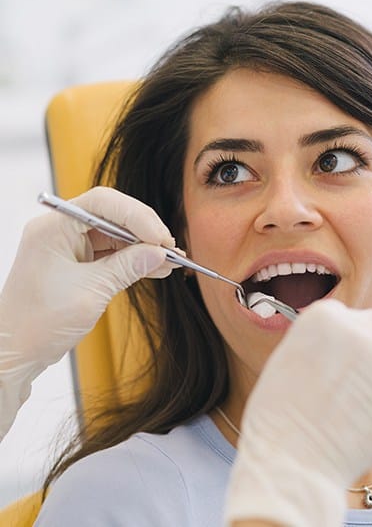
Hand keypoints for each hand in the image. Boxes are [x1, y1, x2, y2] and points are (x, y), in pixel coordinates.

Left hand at [0, 186, 176, 437]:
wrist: (15, 352)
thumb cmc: (38, 323)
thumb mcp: (90, 293)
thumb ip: (127, 267)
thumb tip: (159, 253)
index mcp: (54, 228)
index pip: (103, 203)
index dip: (137, 216)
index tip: (160, 238)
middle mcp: (61, 230)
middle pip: (112, 215)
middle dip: (144, 231)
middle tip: (170, 250)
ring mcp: (69, 246)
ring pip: (116, 235)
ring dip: (144, 247)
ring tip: (170, 261)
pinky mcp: (78, 262)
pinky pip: (112, 253)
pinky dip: (134, 260)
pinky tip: (156, 268)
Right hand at [225, 300, 371, 526]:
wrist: (292, 459)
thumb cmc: (281, 418)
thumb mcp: (288, 358)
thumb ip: (320, 341)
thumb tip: (343, 342)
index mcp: (323, 315)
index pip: (348, 315)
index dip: (343, 342)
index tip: (336, 367)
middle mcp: (358, 327)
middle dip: (371, 346)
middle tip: (358, 381)